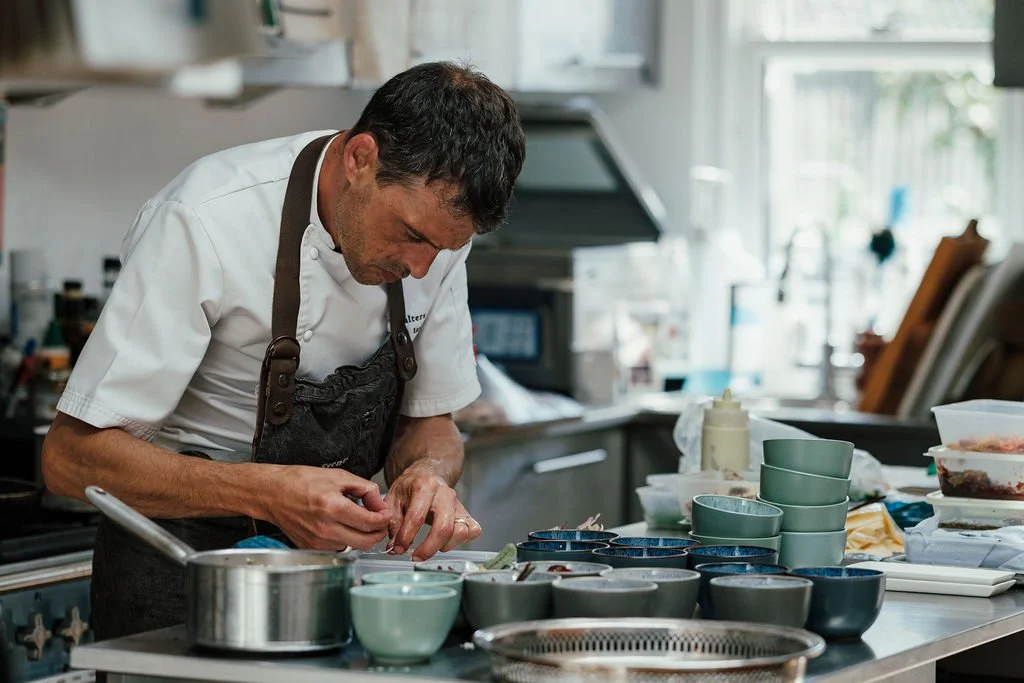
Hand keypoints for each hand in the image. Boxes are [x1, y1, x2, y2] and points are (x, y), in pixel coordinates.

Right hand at [259, 465, 390, 550]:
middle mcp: (325, 528)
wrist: (272, 493)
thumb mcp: (338, 476)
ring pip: (352, 546)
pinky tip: (340, 525)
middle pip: (365, 542)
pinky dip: (345, 539)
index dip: (384, 519)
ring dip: (360, 536)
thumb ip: (365, 489)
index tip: (386, 514)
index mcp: (333, 507)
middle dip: (377, 532)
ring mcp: (317, 540)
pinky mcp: (310, 547)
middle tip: (379, 522)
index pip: (370, 523)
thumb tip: (380, 504)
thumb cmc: (300, 481)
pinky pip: (337, 548)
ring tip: (356, 520)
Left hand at [385, 461, 480, 560]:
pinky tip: (445, 542)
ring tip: (431, 547)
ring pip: (461, 531)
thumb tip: (395, 547)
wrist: (428, 473)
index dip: (406, 537)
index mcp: (424, 486)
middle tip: (416, 556)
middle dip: (428, 548)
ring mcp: (458, 503)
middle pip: (444, 527)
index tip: (398, 548)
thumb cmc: (410, 487)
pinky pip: (472, 531)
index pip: (417, 516)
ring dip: (445, 546)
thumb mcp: (393, 499)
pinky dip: (460, 541)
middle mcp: (445, 494)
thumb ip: (392, 523)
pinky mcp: (467, 513)